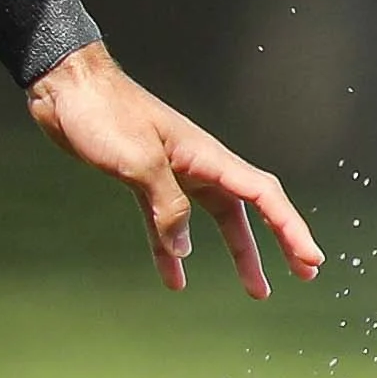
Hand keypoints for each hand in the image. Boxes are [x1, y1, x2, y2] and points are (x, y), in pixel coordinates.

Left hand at [26, 45, 322, 296]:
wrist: (65, 87)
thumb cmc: (103, 113)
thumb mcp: (137, 162)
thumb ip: (166, 206)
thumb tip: (182, 250)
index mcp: (206, 156)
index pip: (263, 195)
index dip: (290, 228)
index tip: (311, 260)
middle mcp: (198, 165)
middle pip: (250, 210)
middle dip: (279, 243)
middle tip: (303, 275)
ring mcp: (173, 173)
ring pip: (217, 220)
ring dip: (238, 254)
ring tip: (256, 290)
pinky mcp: (144, 181)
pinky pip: (169, 224)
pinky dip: (172, 251)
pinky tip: (174, 279)